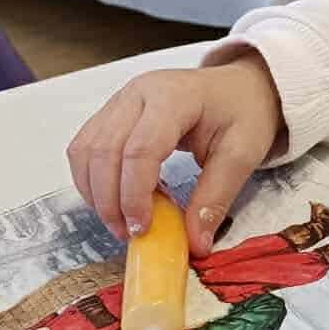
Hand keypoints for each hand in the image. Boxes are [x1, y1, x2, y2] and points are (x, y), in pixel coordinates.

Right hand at [66, 57, 283, 253]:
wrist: (239, 86)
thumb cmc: (243, 112)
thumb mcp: (242, 155)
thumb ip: (215, 198)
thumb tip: (196, 243)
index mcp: (174, 97)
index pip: (140, 150)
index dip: (134, 195)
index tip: (142, 228)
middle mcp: (138, 94)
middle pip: (103, 151)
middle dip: (110, 200)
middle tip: (129, 234)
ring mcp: (120, 101)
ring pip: (85, 150)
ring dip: (95, 193)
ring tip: (122, 221)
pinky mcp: (112, 113)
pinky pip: (85, 148)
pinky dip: (93, 180)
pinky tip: (118, 199)